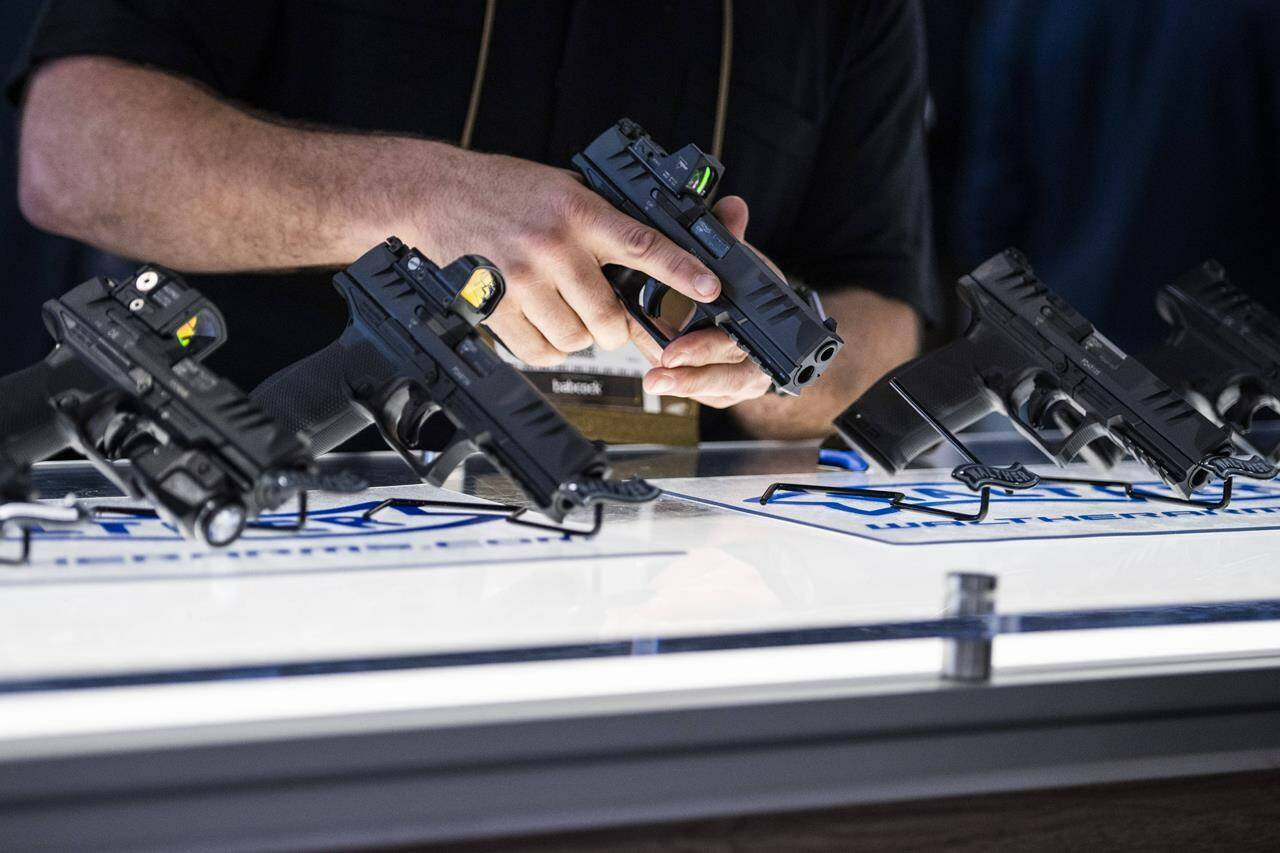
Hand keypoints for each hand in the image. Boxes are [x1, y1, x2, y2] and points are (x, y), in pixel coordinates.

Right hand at [413, 149, 721, 365]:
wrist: (438, 192)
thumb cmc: (507, 191)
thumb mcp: (566, 190)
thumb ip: (606, 220)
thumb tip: (658, 256)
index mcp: (579, 211)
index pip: (643, 244)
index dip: (681, 270)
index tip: (709, 288)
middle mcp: (553, 246)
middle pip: (608, 316)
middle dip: (617, 328)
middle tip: (610, 319)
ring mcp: (522, 279)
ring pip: (576, 339)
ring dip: (579, 336)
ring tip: (565, 310)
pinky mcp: (494, 306)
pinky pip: (540, 352)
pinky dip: (550, 349)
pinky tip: (543, 323)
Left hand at [635, 196, 773, 407]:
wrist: (768, 323)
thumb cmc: (755, 294)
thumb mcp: (748, 265)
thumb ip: (735, 237)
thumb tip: (731, 208)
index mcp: (766, 333)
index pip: (736, 346)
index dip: (704, 349)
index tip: (672, 350)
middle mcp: (754, 365)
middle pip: (722, 374)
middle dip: (687, 375)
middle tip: (658, 368)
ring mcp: (736, 381)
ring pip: (707, 387)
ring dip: (678, 383)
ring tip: (651, 379)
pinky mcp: (717, 391)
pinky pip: (697, 390)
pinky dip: (675, 381)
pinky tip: (653, 372)